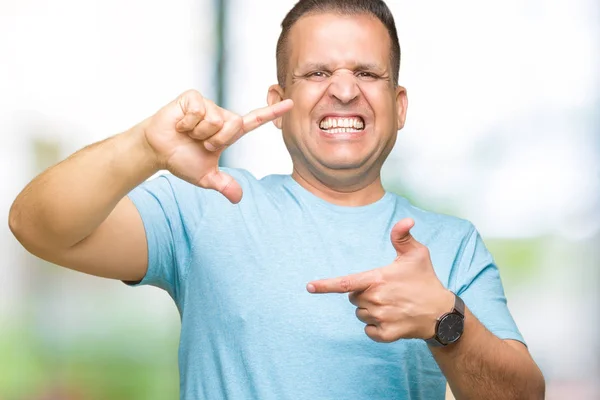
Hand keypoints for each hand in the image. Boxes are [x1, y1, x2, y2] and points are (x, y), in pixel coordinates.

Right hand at [142, 89, 292, 202]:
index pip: (254, 121)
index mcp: (229, 132)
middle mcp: (221, 116)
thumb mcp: (205, 177)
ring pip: (215, 119)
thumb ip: (223, 185)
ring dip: (200, 132)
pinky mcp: (192, 97)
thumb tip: (238, 198)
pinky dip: (188, 123)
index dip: (272, 113)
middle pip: (233, 125)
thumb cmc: (181, 160)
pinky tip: (180, 124)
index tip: (291, 104)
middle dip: (216, 140)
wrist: (157, 151)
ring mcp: (207, 105)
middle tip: (201, 143)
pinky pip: (198, 111)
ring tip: (188, 133)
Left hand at [307, 218, 453, 342]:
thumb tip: (406, 220)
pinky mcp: (387, 334)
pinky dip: (375, 327)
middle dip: (363, 294)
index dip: (325, 285)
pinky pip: (368, 331)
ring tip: (392, 304)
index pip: (346, 283)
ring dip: (370, 310)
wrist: (441, 313)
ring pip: (360, 314)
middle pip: (353, 298)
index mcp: (378, 279)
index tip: (309, 287)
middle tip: (386, 291)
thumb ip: (403, 237)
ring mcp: (381, 318)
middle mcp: (377, 299)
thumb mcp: (417, 254)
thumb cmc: (426, 280)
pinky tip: (391, 319)